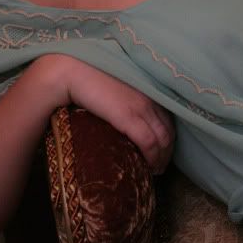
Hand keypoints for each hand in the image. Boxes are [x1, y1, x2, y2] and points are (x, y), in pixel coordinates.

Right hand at [36, 54, 174, 172]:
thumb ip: (124, 99)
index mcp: (147, 90)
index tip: (163, 151)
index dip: (168, 137)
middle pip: (168, 130)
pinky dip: (153, 157)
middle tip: (161, 166)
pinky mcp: (129, 116)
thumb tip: (123, 116)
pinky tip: (150, 167)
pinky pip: (150, 142)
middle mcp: (150, 98)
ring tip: (155, 170)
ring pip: (163, 138)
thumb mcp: (115, 89)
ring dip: (162, 157)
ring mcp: (142, 107)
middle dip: (168, 151)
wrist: (74, 71)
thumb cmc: (89, 79)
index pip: (167, 117)